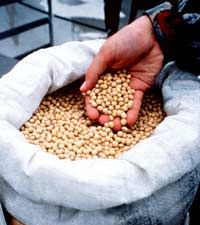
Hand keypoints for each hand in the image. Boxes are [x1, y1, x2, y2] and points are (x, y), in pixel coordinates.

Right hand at [80, 16, 163, 130]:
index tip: (93, 116)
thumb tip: (83, 90)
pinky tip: (130, 121)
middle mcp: (112, 83)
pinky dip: (133, 112)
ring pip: (120, 105)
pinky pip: (135, 103)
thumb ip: (94, 71)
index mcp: (101, 75)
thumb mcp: (106, 53)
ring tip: (118, 127)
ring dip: (118, 117)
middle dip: (105, 114)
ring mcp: (126, 87)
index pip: (94, 94)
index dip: (92, 106)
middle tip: (105, 124)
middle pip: (106, 103)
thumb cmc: (127, 40)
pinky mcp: (139, 89)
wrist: (152, 36)